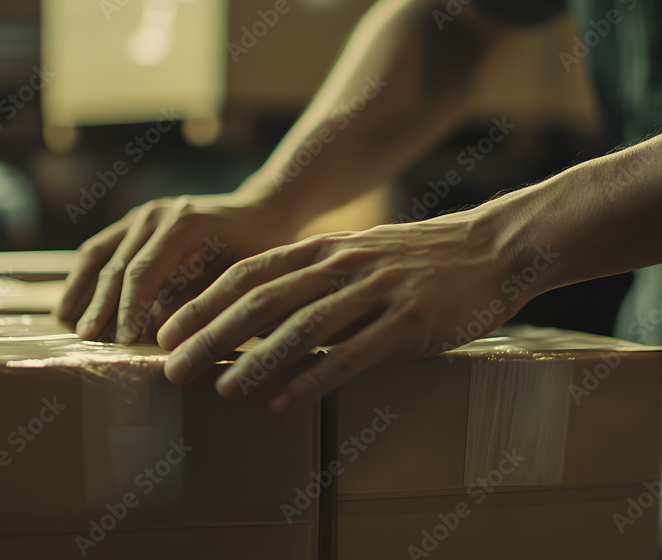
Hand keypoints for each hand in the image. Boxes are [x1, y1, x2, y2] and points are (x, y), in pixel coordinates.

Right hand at [54, 192, 296, 342]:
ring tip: (70, 325)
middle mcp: (159, 213)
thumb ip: (203, 297)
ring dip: (83, 291)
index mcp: (185, 223)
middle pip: (118, 264)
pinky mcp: (136, 221)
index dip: (130, 309)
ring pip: (100, 253)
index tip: (123, 342)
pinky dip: (84, 276)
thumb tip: (164, 333)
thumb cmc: (260, 247)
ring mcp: (144, 213)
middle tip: (90, 341)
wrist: (262, 211)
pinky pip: (101, 247)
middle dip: (103, 307)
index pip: (145, 272)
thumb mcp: (242, 273)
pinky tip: (72, 304)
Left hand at [156, 207, 533, 414]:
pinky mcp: (410, 323)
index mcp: (327, 248)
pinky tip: (283, 403)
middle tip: (172, 369)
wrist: (494, 248)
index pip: (249, 273)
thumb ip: (318, 275)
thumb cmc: (423, 257)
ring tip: (220, 391)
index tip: (167, 333)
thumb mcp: (363, 253)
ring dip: (256, 361)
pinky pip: (353, 355)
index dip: (204, 304)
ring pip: (303, 327)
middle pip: (263, 301)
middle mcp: (344, 266)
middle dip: (210, 335)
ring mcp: (377, 293)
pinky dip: (314, 380)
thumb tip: (263, 314)